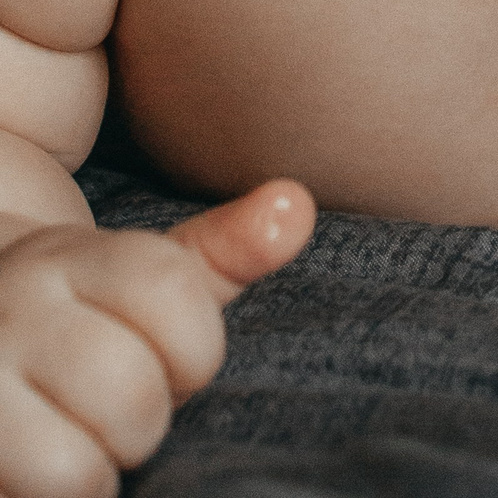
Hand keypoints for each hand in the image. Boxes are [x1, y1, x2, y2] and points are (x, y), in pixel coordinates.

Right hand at [0, 181, 313, 497]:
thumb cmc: (78, 316)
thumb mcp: (143, 275)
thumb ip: (224, 250)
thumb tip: (295, 204)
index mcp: (67, 258)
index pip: (169, 289)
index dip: (195, 349)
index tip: (175, 359)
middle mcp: (9, 309)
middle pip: (130, 390)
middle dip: (148, 418)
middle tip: (122, 411)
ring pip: (74, 464)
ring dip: (96, 470)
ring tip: (79, 441)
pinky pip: (36, 497)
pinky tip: (44, 471)